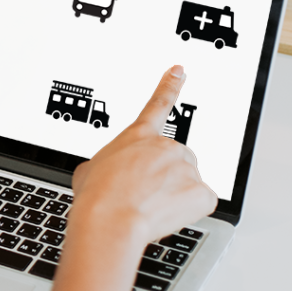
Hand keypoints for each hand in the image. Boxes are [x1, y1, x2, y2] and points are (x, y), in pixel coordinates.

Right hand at [69, 65, 217, 255]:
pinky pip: (199, 202)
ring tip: (146, 207)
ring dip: (171, 195)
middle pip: (173, 159)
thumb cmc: (97, 197)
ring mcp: (187, 168)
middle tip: (140, 195)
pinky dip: (185, 211)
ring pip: (186, 182)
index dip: (169, 85)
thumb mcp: (90, 170)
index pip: (158, 104)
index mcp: (138, 136)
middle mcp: (166, 146)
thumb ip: (109, 163)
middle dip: (162, 177)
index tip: (179, 71)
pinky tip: (164, 215)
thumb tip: (111, 173)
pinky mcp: (202, 192)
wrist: (110, 220)